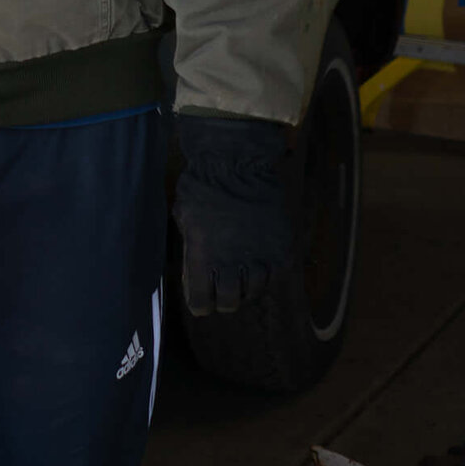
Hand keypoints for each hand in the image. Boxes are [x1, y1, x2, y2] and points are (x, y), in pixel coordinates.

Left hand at [173, 113, 294, 316]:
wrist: (237, 161)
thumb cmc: (202, 184)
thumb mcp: (184, 217)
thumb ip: (190, 246)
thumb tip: (193, 264)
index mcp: (202, 257)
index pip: (201, 302)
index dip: (201, 305)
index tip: (201, 302)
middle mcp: (232, 263)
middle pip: (229, 303)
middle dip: (223, 300)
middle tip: (222, 293)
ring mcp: (259, 257)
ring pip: (254, 292)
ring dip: (246, 289)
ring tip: (242, 279)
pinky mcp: (280, 248)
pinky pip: (274, 275)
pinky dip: (266, 275)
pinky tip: (259, 266)